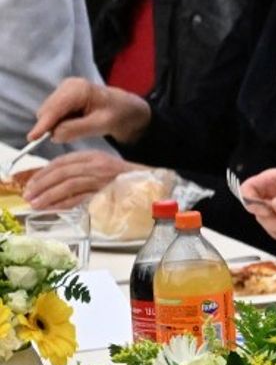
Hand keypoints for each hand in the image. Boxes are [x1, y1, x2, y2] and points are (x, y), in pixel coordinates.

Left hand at [21, 151, 139, 208]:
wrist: (156, 188)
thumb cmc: (132, 183)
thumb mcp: (105, 171)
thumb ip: (85, 174)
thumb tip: (60, 184)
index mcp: (95, 157)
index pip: (62, 161)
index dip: (44, 171)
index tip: (33, 181)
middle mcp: (96, 165)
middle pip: (61, 172)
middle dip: (41, 184)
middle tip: (29, 194)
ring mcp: (102, 178)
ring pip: (67, 184)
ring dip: (48, 195)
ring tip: (36, 203)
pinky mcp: (106, 193)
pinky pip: (80, 198)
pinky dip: (63, 203)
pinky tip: (53, 207)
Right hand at [32, 77, 150, 145]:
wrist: (125, 108)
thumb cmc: (117, 114)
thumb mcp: (101, 124)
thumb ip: (76, 130)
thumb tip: (53, 135)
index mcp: (78, 89)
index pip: (55, 109)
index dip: (43, 124)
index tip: (33, 138)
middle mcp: (67, 85)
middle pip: (48, 111)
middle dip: (53, 126)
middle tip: (75, 134)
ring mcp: (63, 90)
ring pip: (49, 114)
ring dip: (59, 125)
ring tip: (83, 126)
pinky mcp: (62, 97)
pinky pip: (54, 115)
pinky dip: (62, 122)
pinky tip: (79, 123)